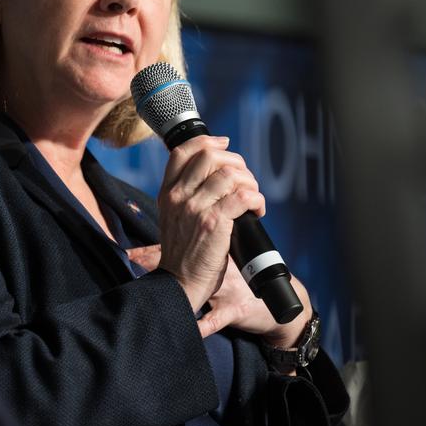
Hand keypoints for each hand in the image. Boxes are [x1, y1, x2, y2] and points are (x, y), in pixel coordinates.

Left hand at [126, 244, 313, 348]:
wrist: (277, 306)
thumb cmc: (247, 286)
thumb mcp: (227, 269)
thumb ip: (205, 260)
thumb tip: (171, 254)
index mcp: (215, 257)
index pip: (181, 249)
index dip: (154, 252)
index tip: (130, 253)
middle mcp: (218, 270)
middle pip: (186, 263)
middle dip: (158, 262)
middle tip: (132, 259)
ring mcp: (226, 291)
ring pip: (202, 290)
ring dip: (182, 294)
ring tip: (159, 294)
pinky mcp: (235, 310)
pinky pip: (217, 320)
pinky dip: (204, 326)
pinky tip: (192, 330)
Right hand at [152, 135, 265, 313]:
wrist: (179, 284)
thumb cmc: (184, 254)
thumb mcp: (173, 217)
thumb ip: (186, 194)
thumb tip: (215, 171)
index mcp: (168, 192)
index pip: (183, 151)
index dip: (208, 141)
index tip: (225, 144)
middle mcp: (179, 196)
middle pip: (210, 155)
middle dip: (236, 163)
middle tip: (246, 181)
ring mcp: (195, 208)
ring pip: (230, 174)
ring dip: (250, 182)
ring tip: (253, 199)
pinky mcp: (214, 223)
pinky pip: (242, 196)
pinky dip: (256, 199)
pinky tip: (257, 211)